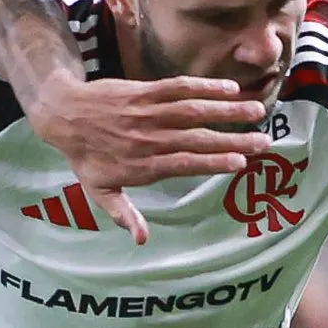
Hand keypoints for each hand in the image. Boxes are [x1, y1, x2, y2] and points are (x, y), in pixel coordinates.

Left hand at [26, 75, 271, 244]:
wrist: (64, 114)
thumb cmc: (85, 156)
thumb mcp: (99, 192)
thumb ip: (123, 214)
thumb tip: (143, 241)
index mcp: (142, 166)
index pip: (184, 164)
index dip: (213, 162)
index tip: (241, 163)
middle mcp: (148, 138)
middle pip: (196, 139)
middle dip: (233, 139)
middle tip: (264, 142)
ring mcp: (147, 113)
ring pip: (192, 110)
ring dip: (227, 110)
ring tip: (257, 111)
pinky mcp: (145, 91)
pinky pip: (178, 87)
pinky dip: (205, 86)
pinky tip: (230, 89)